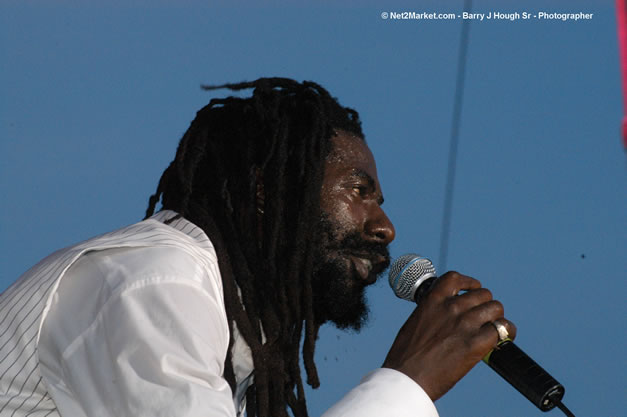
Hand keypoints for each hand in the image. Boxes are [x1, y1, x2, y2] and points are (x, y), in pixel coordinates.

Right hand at [382, 271, 515, 400]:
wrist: (407, 377)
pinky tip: (502, 339)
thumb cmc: (406, 355)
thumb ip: (433, 313)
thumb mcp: (416, 322)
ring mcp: (464, 324)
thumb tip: (445, 317)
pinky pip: (501, 329)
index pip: (456, 278)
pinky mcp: (475, 344)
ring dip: (496, 317)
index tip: (472, 290)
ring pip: (495, 308)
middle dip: (484, 305)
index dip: (469, 283)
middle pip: (483, 294)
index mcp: (433, 300)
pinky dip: (506, 333)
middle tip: (483, 317)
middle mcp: (451, 307)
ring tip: (494, 327)